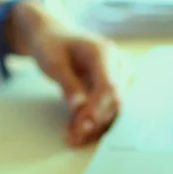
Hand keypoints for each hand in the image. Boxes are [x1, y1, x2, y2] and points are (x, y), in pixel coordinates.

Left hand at [9, 0, 127, 144]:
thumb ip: (67, 83)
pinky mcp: (115, 87)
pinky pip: (107, 108)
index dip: (98, 109)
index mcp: (104, 52)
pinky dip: (92, 121)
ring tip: (71, 136)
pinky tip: (74, 130)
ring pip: (113, 108)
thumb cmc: (53, 46)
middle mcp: (118, 63)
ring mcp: (119, 75)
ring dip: (93, 125)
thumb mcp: (53, 62)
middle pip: (114, 99)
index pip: (108, 85)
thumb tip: (79, 106)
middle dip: (94, 121)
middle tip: (72, 136)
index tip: (83, 127)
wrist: (56, 37)